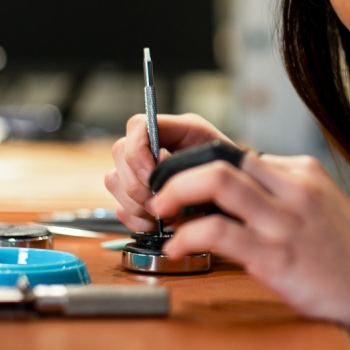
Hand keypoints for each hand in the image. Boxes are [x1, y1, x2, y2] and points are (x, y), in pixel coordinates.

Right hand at [105, 112, 230, 231]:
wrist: (236, 199)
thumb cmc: (232, 176)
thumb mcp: (218, 160)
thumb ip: (188, 162)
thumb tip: (157, 179)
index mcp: (173, 129)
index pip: (138, 125)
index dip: (138, 150)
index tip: (151, 174)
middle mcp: (152, 147)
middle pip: (120, 152)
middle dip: (137, 182)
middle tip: (160, 200)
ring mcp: (140, 172)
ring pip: (114, 180)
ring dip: (137, 203)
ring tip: (164, 214)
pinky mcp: (137, 198)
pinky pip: (120, 208)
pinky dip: (138, 220)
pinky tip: (158, 224)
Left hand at [147, 153, 349, 331]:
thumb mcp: (323, 206)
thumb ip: (285, 193)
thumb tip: (239, 190)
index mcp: (303, 172)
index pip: (236, 153)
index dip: (196, 165)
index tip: (177, 182)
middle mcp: (293, 187)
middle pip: (221, 156)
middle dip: (178, 169)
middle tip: (160, 192)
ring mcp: (285, 220)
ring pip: (216, 181)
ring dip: (176, 193)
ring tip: (162, 212)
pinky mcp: (276, 255)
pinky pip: (218, 232)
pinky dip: (187, 236)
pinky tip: (179, 248)